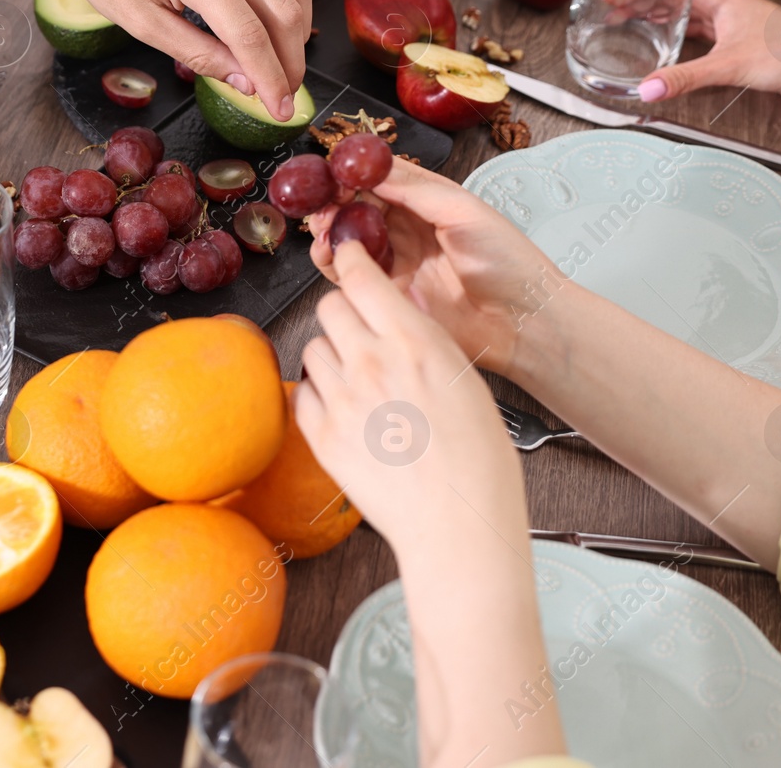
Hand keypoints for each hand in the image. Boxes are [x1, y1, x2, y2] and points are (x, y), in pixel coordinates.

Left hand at [33, 0, 311, 120]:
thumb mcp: (141, 24)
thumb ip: (198, 54)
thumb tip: (244, 81)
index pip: (251, 36)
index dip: (271, 79)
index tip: (279, 111)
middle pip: (283, 14)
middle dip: (290, 63)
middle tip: (282, 97)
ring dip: (297, 33)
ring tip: (280, 66)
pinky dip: (287, 5)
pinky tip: (273, 30)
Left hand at [295, 242, 518, 547]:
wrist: (458, 524)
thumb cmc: (477, 459)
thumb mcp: (464, 378)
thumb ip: (422, 341)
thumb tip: (397, 316)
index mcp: (414, 341)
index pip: (362, 276)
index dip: (352, 262)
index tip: (348, 258)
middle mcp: (372, 362)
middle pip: (329, 306)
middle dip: (342, 311)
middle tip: (357, 329)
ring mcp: (342, 399)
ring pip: (313, 347)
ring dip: (330, 354)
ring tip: (357, 379)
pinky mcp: (321, 436)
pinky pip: (303, 392)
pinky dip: (318, 394)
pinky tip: (343, 408)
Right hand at [305, 159, 561, 375]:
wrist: (522, 321)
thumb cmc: (509, 263)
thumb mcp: (464, 211)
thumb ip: (416, 189)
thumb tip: (374, 170)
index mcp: (429, 202)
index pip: (381, 179)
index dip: (354, 174)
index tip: (334, 174)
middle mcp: (410, 229)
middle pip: (358, 207)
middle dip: (334, 201)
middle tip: (322, 203)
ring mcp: (398, 262)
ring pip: (349, 239)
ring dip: (329, 229)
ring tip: (323, 228)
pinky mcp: (390, 294)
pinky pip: (351, 275)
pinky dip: (333, 263)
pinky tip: (330, 254)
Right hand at [634, 0, 780, 102]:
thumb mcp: (730, 65)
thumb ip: (685, 78)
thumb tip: (648, 89)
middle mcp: (723, 3)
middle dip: (639, 2)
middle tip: (611, 16)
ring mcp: (729, 21)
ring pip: (683, 13)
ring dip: (655, 18)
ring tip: (628, 27)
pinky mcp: (735, 41)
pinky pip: (695, 32)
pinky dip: (674, 36)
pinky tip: (663, 48)